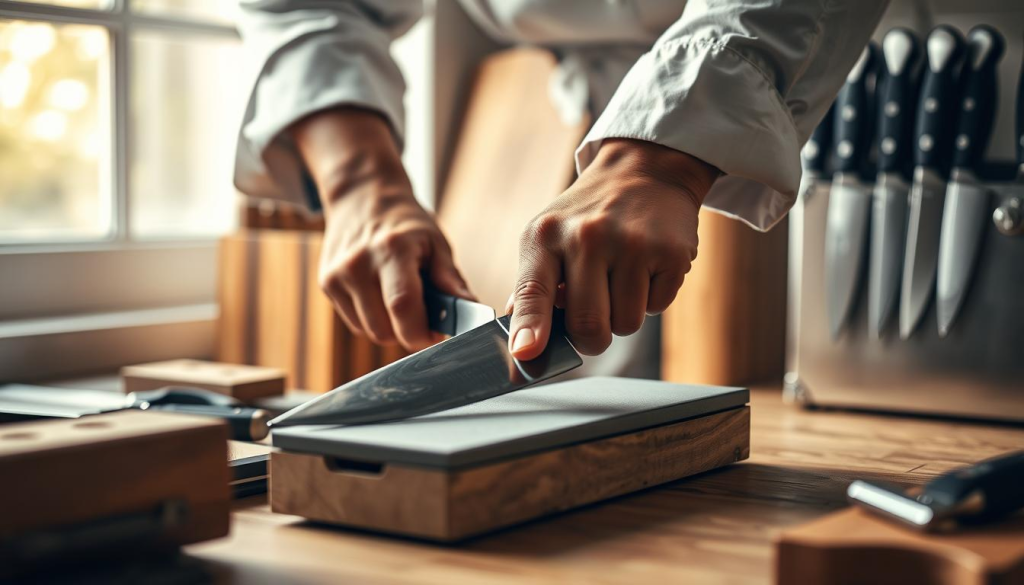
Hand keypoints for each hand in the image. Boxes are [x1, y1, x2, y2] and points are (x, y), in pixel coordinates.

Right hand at [292, 108, 472, 350]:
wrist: (362, 198)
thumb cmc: (405, 223)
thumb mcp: (435, 243)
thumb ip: (450, 280)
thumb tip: (471, 312)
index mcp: (391, 250)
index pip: (403, 306)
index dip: (422, 332)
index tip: (437, 335)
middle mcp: (357, 264)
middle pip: (384, 330)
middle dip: (408, 331)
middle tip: (423, 313)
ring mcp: (336, 275)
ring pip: (369, 332)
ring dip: (390, 327)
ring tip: (400, 298)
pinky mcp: (326, 285)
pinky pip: (355, 324)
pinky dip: (373, 319)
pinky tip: (380, 294)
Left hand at [506, 138, 718, 359]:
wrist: (645, 171)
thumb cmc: (588, 215)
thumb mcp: (548, 235)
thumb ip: (532, 287)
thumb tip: (521, 341)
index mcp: (546, 235)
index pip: (533, 291)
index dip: (530, 328)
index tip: (526, 355)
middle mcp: (587, 237)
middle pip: (587, 326)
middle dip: (590, 338)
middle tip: (593, 322)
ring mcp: (632, 244)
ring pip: (625, 324)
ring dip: (623, 315)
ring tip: (621, 278)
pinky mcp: (671, 252)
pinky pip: (657, 308)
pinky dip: (651, 298)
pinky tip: (646, 266)